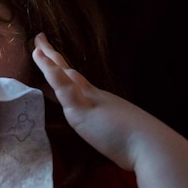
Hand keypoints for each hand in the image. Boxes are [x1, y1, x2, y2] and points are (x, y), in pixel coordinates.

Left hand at [32, 33, 172, 171]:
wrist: (151, 146)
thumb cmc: (139, 144)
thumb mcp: (119, 131)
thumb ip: (109, 127)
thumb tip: (106, 129)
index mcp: (100, 102)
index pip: (77, 83)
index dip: (64, 71)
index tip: (54, 59)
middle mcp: (93, 96)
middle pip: (69, 73)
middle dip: (53, 59)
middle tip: (41, 42)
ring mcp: (87, 100)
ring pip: (63, 75)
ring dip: (48, 59)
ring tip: (36, 44)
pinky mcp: (81, 108)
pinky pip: (62, 86)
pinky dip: (50, 70)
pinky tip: (39, 58)